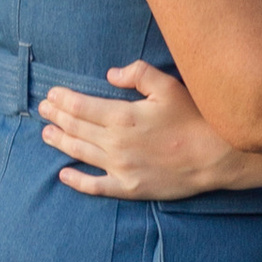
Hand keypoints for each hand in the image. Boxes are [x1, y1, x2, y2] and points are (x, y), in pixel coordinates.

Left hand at [43, 65, 238, 198]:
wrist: (217, 157)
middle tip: (44, 109)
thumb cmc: (195, 118)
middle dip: (56, 116)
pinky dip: (76, 180)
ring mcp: (121, 168)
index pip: (80, 106)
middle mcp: (115, 143)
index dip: (62, 99)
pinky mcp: (129, 188)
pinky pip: (95, 186)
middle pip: (76, 127)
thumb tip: (111, 74)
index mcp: (122, 116)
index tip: (52, 94)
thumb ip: (138, 74)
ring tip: (46, 134)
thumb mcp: (169, 86)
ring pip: (80, 153)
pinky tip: (64, 174)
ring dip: (60, 141)